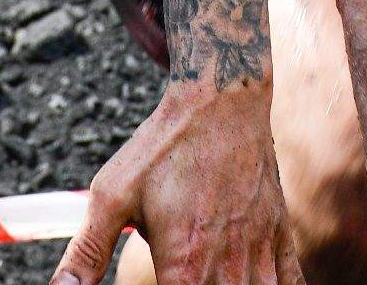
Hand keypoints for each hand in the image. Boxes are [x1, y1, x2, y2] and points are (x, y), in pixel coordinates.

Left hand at [55, 81, 302, 284]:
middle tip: (180, 275)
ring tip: (211, 278)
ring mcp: (260, 253)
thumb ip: (86, 253)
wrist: (222, 101)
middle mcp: (228, 268)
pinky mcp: (280, 237)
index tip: (158, 283)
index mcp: (184, 266)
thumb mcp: (112, 196)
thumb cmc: (164, 148)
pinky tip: (255, 283)